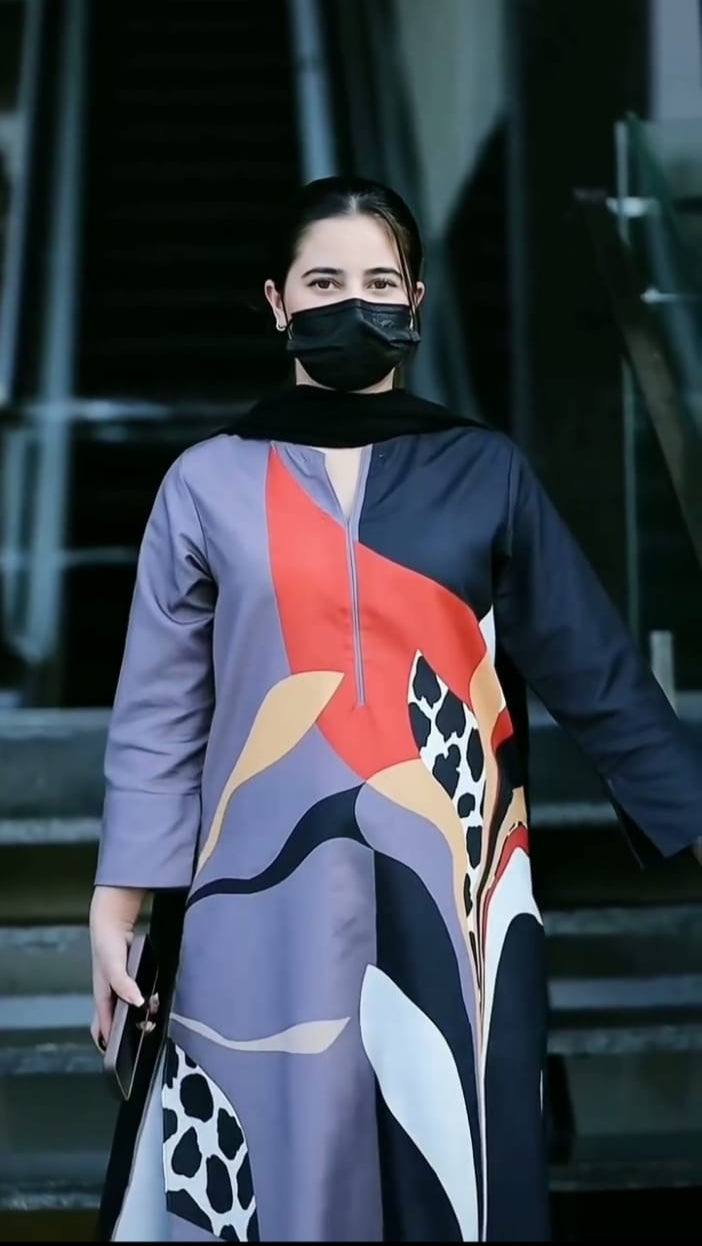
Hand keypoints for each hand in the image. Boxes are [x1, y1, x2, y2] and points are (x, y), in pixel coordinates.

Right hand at [89, 884, 147, 1050]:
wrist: (112, 924)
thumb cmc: (107, 946)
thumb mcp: (113, 966)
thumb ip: (123, 984)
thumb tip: (136, 1002)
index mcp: (102, 999)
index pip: (103, 1030)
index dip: (111, 1044)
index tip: (125, 1056)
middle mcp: (109, 997)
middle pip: (113, 1025)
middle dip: (127, 1034)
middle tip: (144, 1034)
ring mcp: (119, 990)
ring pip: (127, 1012)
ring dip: (140, 1017)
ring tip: (154, 1015)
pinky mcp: (129, 981)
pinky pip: (135, 998)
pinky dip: (145, 1002)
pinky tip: (155, 999)